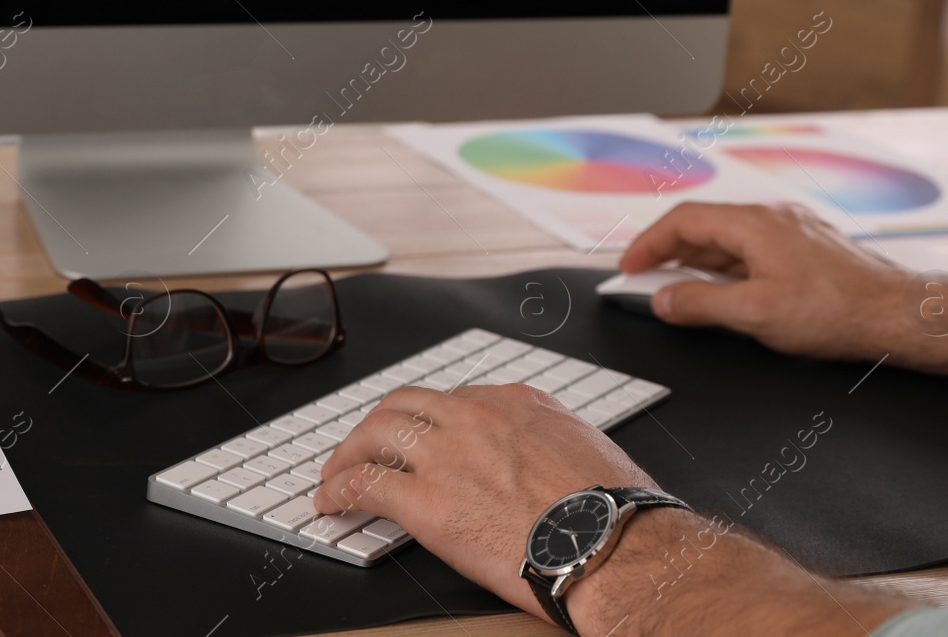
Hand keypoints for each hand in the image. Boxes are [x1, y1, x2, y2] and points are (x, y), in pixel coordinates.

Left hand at [313, 384, 664, 621]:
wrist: (614, 549)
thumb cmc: (615, 514)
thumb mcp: (589, 451)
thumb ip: (552, 444)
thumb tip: (544, 461)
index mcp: (519, 403)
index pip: (455, 399)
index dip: (428, 421)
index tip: (419, 438)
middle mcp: (477, 416)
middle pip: (406, 405)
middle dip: (377, 426)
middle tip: (363, 447)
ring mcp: (448, 455)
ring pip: (375, 432)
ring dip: (348, 452)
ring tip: (335, 472)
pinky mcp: (427, 501)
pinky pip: (366, 483)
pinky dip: (340, 488)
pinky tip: (332, 500)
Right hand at [618, 202, 908, 362]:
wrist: (899, 315)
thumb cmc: (838, 311)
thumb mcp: (754, 314)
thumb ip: (701, 305)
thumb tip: (665, 301)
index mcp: (754, 223)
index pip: (683, 221)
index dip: (648, 243)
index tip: (628, 267)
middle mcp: (772, 217)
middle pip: (703, 227)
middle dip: (668, 253)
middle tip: (645, 280)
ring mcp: (792, 230)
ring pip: (728, 239)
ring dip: (697, 263)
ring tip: (679, 291)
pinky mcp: (807, 248)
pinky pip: (752, 249)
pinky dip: (726, 267)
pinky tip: (726, 292)